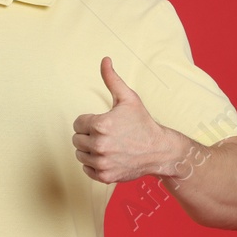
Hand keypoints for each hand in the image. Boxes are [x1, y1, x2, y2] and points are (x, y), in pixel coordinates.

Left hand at [71, 56, 181, 183]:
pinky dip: (94, 165)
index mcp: (100, 125)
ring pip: (80, 154)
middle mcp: (99, 145)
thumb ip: (112, 79)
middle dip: (88, 135)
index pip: (77, 124)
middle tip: (107, 135)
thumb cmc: (142, 123)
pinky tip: (108, 157)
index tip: (104, 123)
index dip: (89, 122)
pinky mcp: (104, 176)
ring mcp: (101, 163)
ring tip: (108, 146)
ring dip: (89, 150)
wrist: (159, 151)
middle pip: (76, 139)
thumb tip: (105, 59)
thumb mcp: (128, 98)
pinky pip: (86, 169)